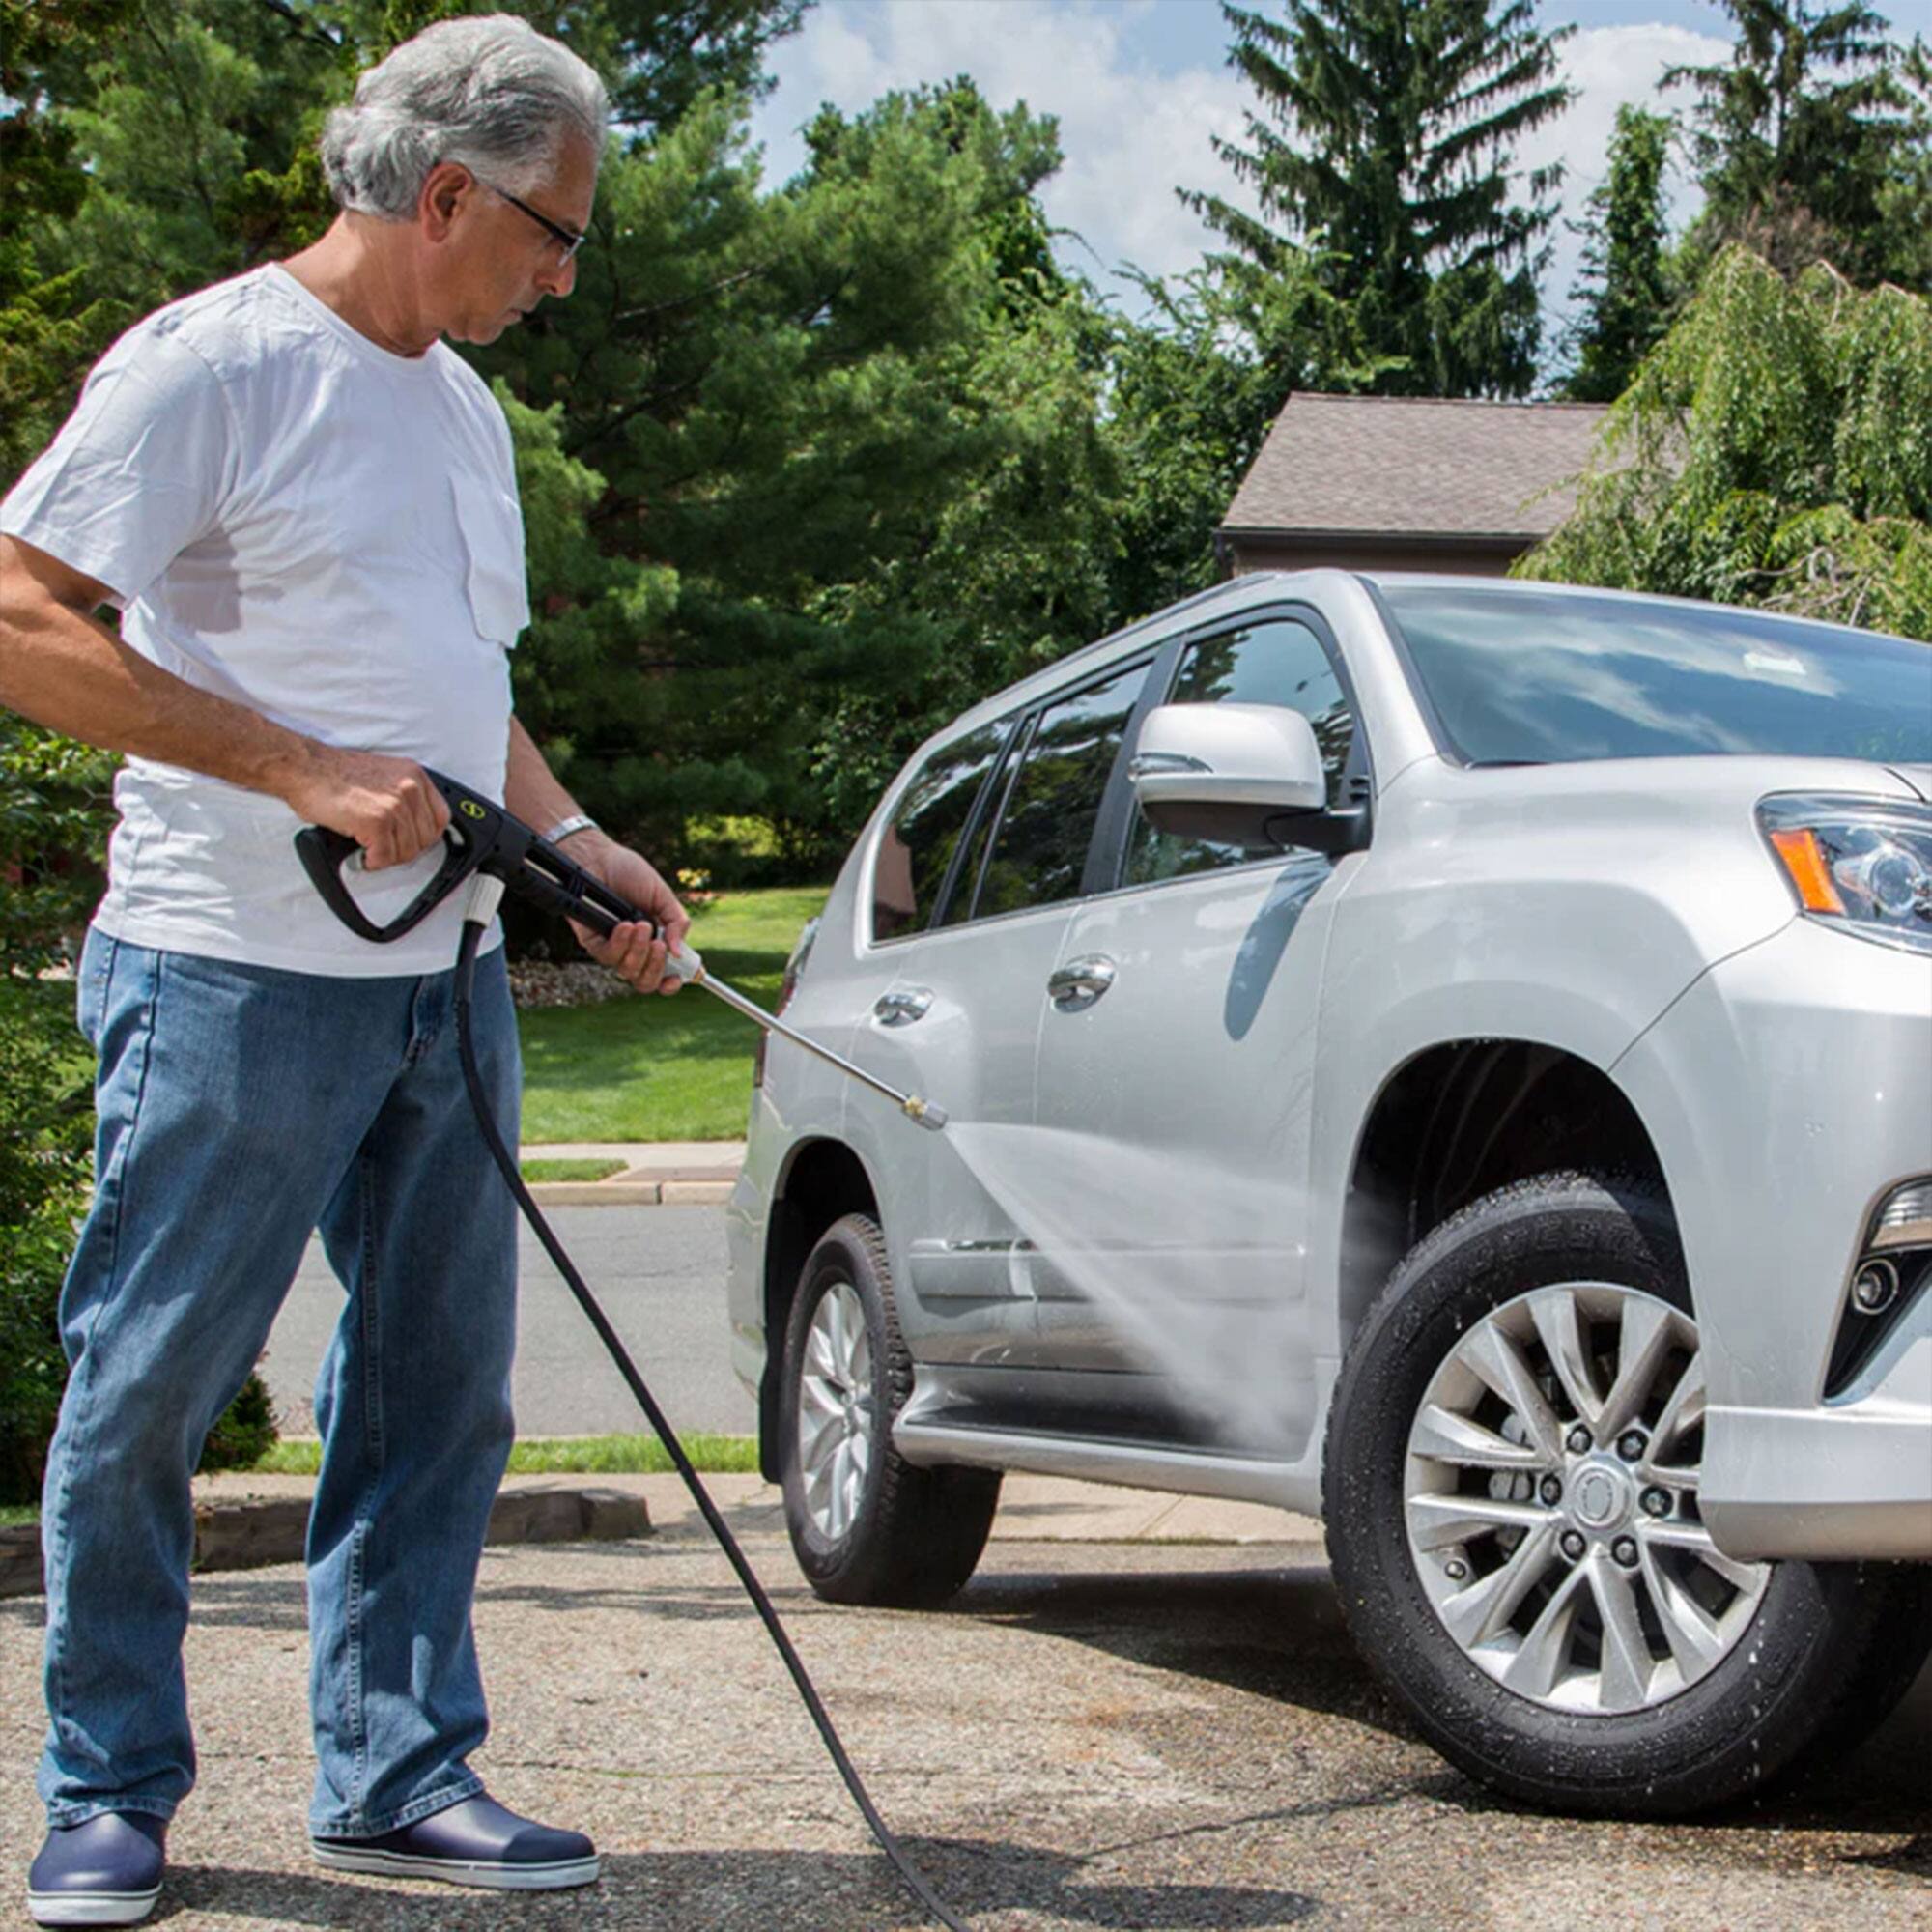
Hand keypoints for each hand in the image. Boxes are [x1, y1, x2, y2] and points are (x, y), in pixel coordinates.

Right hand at [279, 747, 449, 870]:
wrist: (305, 768)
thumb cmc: (334, 774)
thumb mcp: (384, 776)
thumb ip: (404, 797)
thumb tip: (413, 828)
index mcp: (414, 776)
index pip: (440, 818)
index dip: (424, 836)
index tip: (409, 841)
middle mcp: (409, 788)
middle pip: (425, 839)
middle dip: (402, 850)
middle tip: (382, 849)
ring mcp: (394, 805)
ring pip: (406, 852)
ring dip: (385, 857)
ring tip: (368, 849)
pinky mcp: (377, 821)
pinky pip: (384, 857)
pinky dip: (371, 861)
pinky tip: (360, 854)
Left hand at [564, 835, 690, 994]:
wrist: (599, 859)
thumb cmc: (629, 873)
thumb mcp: (663, 896)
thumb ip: (677, 923)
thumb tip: (679, 952)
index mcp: (655, 940)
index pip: (663, 973)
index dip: (670, 983)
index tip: (676, 978)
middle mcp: (634, 949)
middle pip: (645, 981)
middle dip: (655, 968)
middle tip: (659, 946)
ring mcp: (613, 948)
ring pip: (628, 971)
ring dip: (638, 950)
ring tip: (639, 924)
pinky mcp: (593, 943)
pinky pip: (608, 957)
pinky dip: (620, 943)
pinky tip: (624, 925)